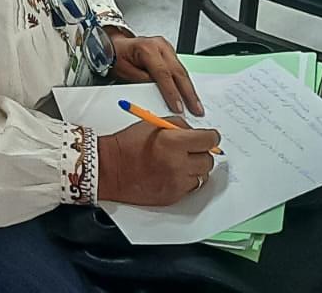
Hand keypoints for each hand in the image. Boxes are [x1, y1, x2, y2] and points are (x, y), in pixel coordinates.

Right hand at [98, 119, 220, 206]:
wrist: (110, 169)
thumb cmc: (127, 144)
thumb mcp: (152, 124)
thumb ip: (178, 125)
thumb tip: (198, 133)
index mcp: (173, 142)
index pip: (209, 140)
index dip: (211, 137)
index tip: (209, 137)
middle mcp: (178, 164)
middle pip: (208, 160)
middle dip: (202, 153)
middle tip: (192, 150)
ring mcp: (176, 183)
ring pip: (202, 176)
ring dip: (195, 168)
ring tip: (180, 162)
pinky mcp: (173, 196)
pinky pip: (191, 188)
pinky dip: (186, 180)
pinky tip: (173, 173)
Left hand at [108, 31, 204, 115]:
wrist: (117, 46)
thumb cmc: (118, 57)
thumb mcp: (126, 72)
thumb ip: (143, 82)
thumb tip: (158, 94)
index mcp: (147, 48)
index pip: (163, 73)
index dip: (172, 92)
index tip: (178, 107)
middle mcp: (159, 45)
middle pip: (178, 72)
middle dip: (188, 93)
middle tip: (196, 109)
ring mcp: (166, 47)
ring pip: (182, 70)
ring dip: (190, 89)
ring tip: (196, 105)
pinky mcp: (169, 52)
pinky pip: (180, 68)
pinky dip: (186, 82)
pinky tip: (191, 94)